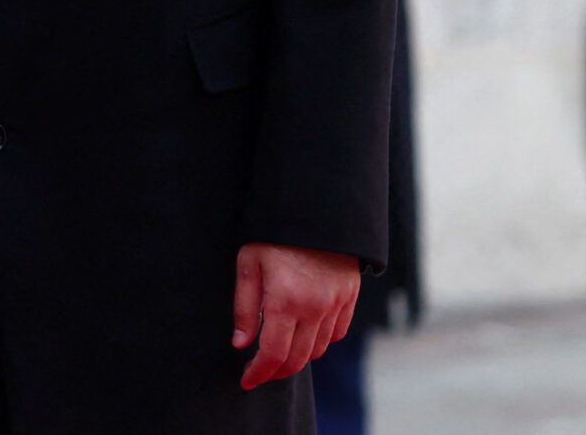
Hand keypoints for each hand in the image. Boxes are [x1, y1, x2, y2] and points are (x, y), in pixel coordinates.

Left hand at [232, 242, 359, 389]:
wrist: (316, 209)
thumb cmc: (273, 234)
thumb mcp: (248, 264)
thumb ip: (245, 308)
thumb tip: (241, 344)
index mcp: (286, 301)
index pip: (274, 354)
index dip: (260, 373)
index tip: (246, 381)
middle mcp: (316, 309)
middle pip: (298, 359)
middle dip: (277, 371)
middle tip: (259, 371)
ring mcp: (336, 304)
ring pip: (318, 349)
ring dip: (298, 357)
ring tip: (278, 352)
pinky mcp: (349, 297)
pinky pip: (337, 333)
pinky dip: (320, 341)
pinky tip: (304, 334)